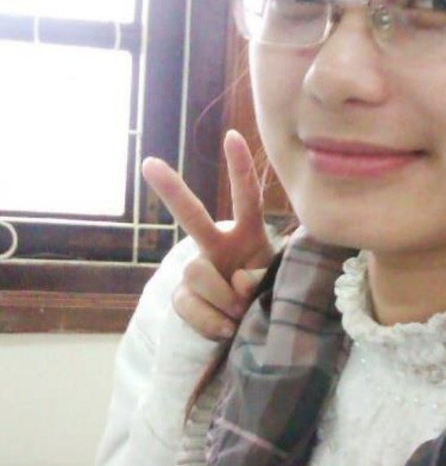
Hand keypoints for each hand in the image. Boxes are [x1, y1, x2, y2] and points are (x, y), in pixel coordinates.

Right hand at [142, 130, 273, 339]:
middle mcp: (219, 245)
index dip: (241, 169)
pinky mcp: (182, 297)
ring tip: (242, 313)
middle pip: (193, 216)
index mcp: (249, 234)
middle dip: (171, 190)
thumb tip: (238, 280)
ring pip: (197, 272)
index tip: (231, 136)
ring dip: (225, 300)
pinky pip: (189, 304)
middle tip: (149, 164)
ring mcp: (198, 270)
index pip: (247, 197)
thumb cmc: (271, 294)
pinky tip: (227, 328)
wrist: (249, 329)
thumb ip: (262, 276)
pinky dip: (212, 321)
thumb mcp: (277, 282)